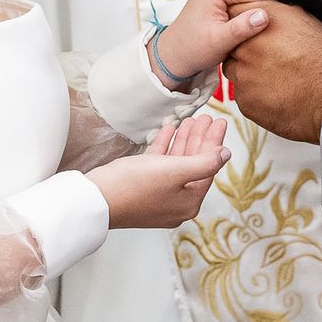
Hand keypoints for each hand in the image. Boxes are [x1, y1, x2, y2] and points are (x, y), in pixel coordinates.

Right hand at [86, 115, 231, 229]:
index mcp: (189, 202)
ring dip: (184, 140)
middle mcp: (175, 202)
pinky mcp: (141, 188)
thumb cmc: (134, 187)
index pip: (208, 168)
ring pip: (176, 163)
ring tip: (191, 120)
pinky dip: (165, 146)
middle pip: (194, 165)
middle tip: (207, 118)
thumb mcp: (176, 171)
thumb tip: (225, 155)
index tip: (220, 122)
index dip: (214, 143)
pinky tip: (169, 129)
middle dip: (201, 140)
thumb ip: (204, 162)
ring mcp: (157, 196)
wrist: (96, 199)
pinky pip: (158, 164)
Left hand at [149, 0, 273, 90]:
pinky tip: (237, 20)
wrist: (178, 48)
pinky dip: (249, 7)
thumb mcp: (219, 42)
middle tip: (243, 32)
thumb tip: (264, 16)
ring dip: (255, 10)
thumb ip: (242, 28)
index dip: (264, 16)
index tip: (252, 34)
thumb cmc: (195, 47)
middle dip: (259, 12)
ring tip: (238, 27)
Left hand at [224, 3, 321, 143]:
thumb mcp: (305, 21)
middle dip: (246, 49)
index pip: (235, 13)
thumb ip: (276, 14)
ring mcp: (243, 75)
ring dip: (249, 72)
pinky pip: (243, 94)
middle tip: (269, 58)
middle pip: (232, 44)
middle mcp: (247, 45)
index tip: (252, 31)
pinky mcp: (245, 101)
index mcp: (261, 22)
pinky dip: (256, 94)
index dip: (243, 23)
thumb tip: (264, 11)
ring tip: (276, 76)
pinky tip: (278, 93)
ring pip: (235, 71)